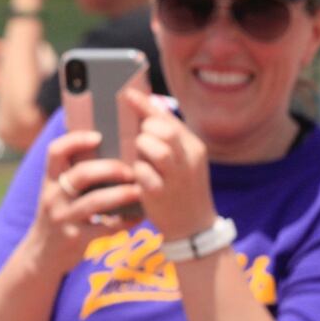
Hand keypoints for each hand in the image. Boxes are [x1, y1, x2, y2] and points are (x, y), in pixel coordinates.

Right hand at [24, 130, 139, 274]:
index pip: (55, 151)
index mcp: (50, 180)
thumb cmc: (59, 214)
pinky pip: (107, 228)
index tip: (99, 136)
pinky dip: (126, 222)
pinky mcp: (76, 240)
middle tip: (130, 169)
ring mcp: (64, 219)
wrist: (41, 255)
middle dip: (110, 168)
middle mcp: (54, 197)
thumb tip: (103, 143)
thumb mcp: (56, 192)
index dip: (76, 140)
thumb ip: (73, 172)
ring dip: (122, 194)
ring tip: (139, 190)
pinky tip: (139, 216)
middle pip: (82, 174)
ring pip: (96, 202)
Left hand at [124, 89, 216, 238]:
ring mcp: (177, 178)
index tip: (126, 94)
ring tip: (140, 157)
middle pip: (163, 131)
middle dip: (145, 131)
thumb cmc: (181, 187)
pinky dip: (136, 171)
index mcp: (193, 146)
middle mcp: (189, 160)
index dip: (145, 105)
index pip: (168, 118)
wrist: (193, 226)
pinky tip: (137, 176)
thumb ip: (168, 136)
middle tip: (140, 140)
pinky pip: (143, 173)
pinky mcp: (162, 195)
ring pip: (157, 149)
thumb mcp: (183, 160)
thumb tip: (147, 105)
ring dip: (142, 149)